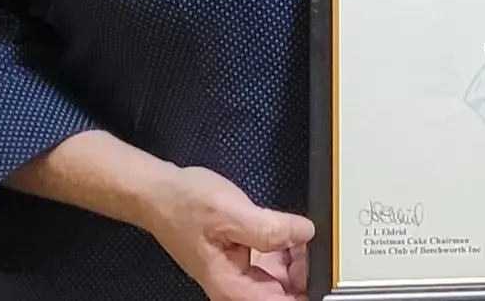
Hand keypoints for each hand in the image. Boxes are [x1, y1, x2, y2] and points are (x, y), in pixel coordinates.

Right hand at [139, 165, 314, 300]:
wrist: (159, 193)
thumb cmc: (184, 205)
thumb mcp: (231, 214)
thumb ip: (269, 229)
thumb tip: (304, 233)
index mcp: (231, 286)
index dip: (305, 289)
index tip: (324, 271)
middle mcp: (234, 285)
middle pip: (284, 291)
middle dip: (304, 271)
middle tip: (315, 243)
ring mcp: (238, 272)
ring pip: (281, 277)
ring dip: (297, 259)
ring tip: (302, 233)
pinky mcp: (241, 257)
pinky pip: (273, 261)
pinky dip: (286, 249)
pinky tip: (291, 231)